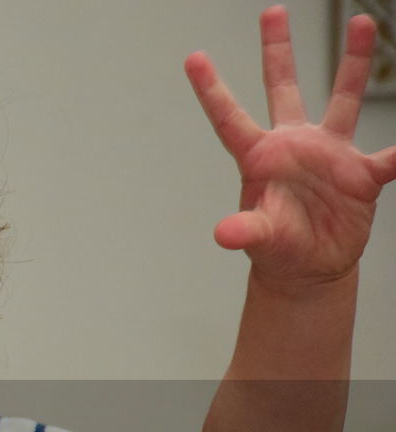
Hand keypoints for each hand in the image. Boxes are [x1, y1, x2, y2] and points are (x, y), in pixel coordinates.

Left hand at [185, 6, 395, 288]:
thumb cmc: (276, 250)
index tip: (192, 57)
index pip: (230, 119)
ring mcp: (329, 155)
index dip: (212, 90)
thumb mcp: (259, 240)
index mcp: (260, 159)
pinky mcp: (361, 175)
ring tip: (361, 22)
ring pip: (342, 100)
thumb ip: (246, 230)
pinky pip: (391, 156)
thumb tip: (224, 234)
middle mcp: (293, 146)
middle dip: (277, 50)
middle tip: (272, 10)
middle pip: (283, 89)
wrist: (309, 268)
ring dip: (352, 63)